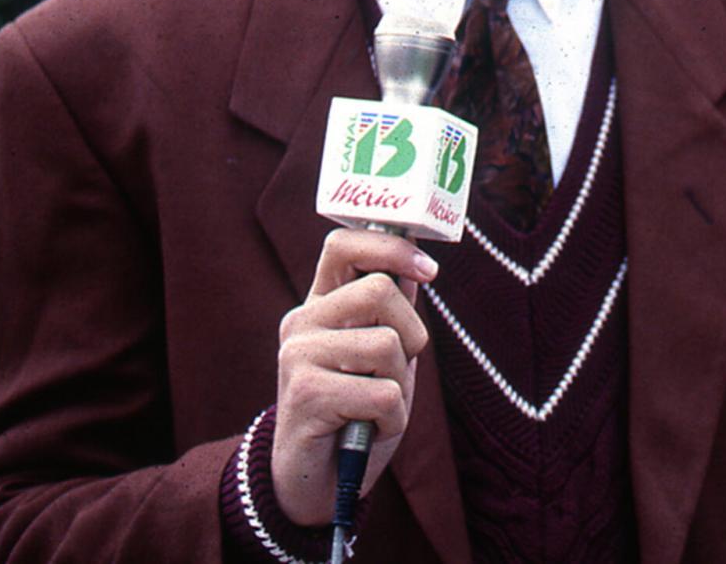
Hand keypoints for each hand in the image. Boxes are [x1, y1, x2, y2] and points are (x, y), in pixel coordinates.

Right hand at [270, 227, 437, 525]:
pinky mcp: (305, 396)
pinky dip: (393, 418)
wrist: (317, 481)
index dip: (390, 247)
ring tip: (375, 405)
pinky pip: (383, 393)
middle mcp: (302, 323)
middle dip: (411, 332)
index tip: (427, 271)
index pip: (343, 245)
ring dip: (399, 384)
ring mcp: (297, 357)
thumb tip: (415, 264)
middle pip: (379, 290)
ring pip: (387, 345)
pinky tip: (369, 429)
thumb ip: (393, 312)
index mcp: (321, 306)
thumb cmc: (357, 412)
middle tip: (396, 368)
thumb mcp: (384, 357)